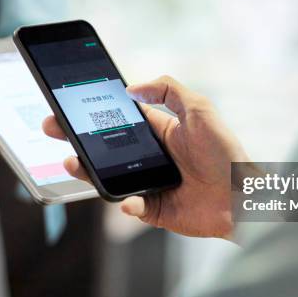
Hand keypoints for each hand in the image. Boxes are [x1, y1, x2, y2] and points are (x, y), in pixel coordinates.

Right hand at [43, 75, 248, 238]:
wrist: (243, 198)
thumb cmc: (225, 153)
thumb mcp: (200, 109)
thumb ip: (168, 89)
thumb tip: (132, 86)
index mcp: (160, 133)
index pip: (119, 120)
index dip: (95, 113)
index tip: (70, 105)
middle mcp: (151, 158)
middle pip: (106, 148)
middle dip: (77, 138)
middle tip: (53, 128)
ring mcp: (150, 184)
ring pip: (110, 177)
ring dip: (88, 171)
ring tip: (73, 162)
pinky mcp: (155, 210)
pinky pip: (132, 206)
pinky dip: (128, 203)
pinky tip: (128, 199)